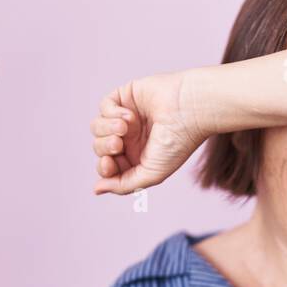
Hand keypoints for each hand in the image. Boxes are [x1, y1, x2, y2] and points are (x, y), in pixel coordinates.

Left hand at [90, 71, 205, 194]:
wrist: (189, 111)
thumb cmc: (177, 143)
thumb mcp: (152, 174)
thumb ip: (124, 185)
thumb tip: (97, 190)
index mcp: (137, 158)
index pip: (108, 167)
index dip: (103, 167)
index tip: (109, 163)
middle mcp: (131, 139)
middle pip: (100, 147)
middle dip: (105, 147)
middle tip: (119, 142)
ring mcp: (127, 118)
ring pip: (97, 128)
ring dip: (106, 129)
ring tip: (125, 126)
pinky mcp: (126, 97)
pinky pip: (104, 106)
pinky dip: (112, 112)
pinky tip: (130, 114)